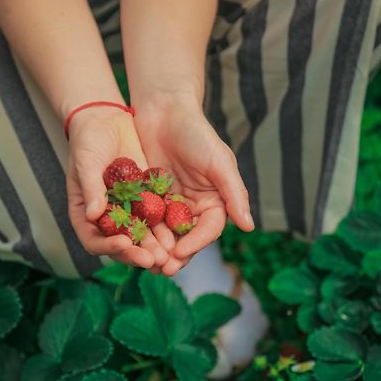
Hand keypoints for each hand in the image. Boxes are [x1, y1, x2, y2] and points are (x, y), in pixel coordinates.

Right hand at [66, 109, 168, 268]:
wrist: (106, 121)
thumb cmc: (87, 141)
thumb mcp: (86, 163)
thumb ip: (91, 188)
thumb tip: (92, 214)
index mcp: (85, 215)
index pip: (94, 240)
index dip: (109, 246)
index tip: (125, 244)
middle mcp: (107, 218)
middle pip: (121, 244)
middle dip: (137, 253)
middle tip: (155, 260)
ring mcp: (127, 210)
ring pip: (141, 234)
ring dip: (154, 245)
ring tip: (169, 253)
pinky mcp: (144, 199)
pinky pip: (155, 216)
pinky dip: (165, 225)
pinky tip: (178, 231)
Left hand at [134, 96, 253, 274]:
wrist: (165, 110)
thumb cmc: (197, 133)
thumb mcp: (219, 162)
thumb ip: (234, 193)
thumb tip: (248, 226)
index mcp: (215, 200)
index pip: (208, 229)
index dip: (197, 243)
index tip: (181, 253)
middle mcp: (194, 205)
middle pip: (187, 236)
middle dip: (176, 254)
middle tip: (163, 269)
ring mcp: (172, 203)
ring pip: (166, 232)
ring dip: (158, 249)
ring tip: (147, 264)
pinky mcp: (151, 197)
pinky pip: (147, 218)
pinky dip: (141, 232)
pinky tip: (131, 243)